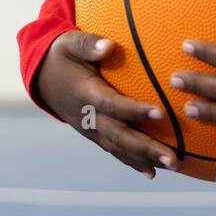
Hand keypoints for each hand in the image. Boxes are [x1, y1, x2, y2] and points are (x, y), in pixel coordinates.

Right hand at [34, 29, 179, 177]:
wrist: (41, 77)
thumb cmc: (62, 55)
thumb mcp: (69, 43)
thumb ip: (88, 44)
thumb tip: (108, 45)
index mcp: (84, 93)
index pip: (112, 105)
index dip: (134, 111)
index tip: (160, 113)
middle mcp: (88, 117)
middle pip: (119, 136)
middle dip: (147, 148)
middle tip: (173, 158)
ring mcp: (90, 129)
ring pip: (119, 148)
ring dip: (145, 159)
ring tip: (172, 166)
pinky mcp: (93, 134)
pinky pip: (114, 150)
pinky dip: (132, 162)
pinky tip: (152, 172)